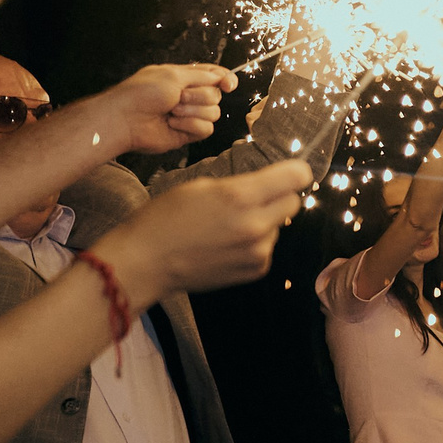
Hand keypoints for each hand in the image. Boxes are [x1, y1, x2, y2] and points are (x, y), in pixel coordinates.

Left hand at [60, 64, 240, 156]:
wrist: (126, 119)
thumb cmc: (142, 93)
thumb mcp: (172, 75)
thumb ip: (202, 75)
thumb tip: (223, 77)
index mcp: (184, 78)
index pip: (215, 75)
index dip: (226, 79)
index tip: (228, 85)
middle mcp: (189, 95)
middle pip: (216, 95)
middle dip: (198, 96)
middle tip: (176, 97)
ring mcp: (190, 114)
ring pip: (214, 113)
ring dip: (191, 112)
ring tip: (170, 112)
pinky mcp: (188, 132)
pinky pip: (206, 129)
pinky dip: (189, 125)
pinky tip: (172, 124)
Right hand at [95, 156, 309, 296]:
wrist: (147, 261)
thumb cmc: (166, 218)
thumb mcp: (200, 186)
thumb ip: (241, 184)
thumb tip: (272, 183)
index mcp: (240, 197)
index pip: (295, 177)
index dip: (296, 172)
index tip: (292, 172)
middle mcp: (255, 225)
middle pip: (292, 202)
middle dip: (278, 197)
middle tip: (252, 199)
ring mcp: (258, 251)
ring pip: (278, 226)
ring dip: (263, 222)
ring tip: (227, 226)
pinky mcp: (256, 269)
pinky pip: (267, 247)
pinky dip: (254, 243)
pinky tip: (227, 244)